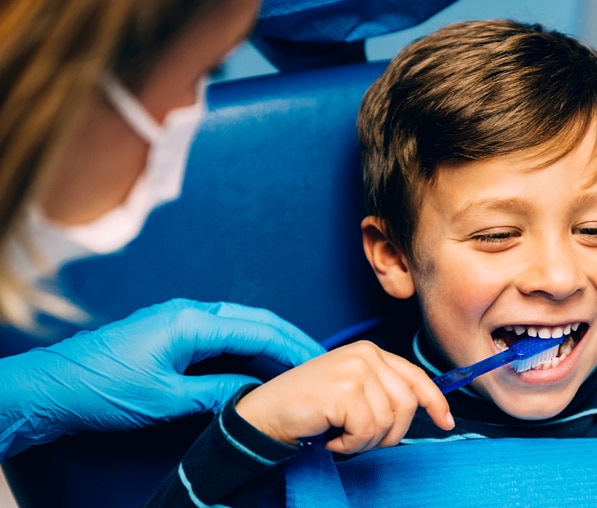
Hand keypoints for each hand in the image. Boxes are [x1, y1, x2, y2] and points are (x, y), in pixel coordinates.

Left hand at [0, 298, 324, 457]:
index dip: (293, 348)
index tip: (320, 364)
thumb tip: (256, 395)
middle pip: (256, 319)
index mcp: (191, 322)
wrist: (51, 386)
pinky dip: (248, 344)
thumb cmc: (101, 390)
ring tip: (298, 363)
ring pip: (241, 323)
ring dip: (271, 340)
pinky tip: (258, 363)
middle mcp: (190, 312)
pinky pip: (223, 331)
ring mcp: (180, 318)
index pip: (258, 331)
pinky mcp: (172, 330)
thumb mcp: (166, 399)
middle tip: (320, 361)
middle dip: (290, 338)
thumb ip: (217, 393)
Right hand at [235, 340, 453, 454]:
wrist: (266, 413)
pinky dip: (349, 444)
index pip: (416, 376)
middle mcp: (366, 354)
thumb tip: (427, 409)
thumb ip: (384, 392)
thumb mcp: (353, 391)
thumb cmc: (310, 408)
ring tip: (340, 434)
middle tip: (359, 438)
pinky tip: (331, 436)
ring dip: (365, 441)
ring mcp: (355, 370)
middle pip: (407, 404)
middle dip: (389, 433)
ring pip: (388, 422)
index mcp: (371, 352)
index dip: (435, 401)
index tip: (446, 422)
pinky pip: (367, 431)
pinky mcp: (344, 390)